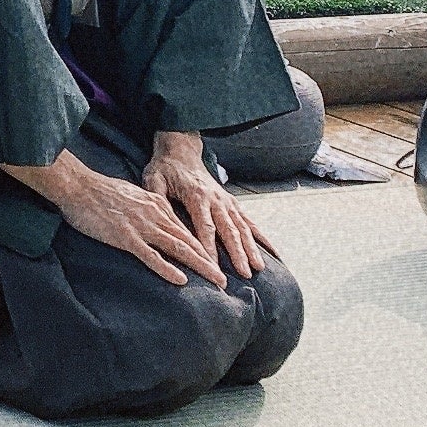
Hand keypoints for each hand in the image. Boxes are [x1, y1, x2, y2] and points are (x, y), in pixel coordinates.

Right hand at [0, 149, 217, 286]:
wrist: (77, 185)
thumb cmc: (98, 191)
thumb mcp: (131, 194)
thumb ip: (146, 207)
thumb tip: (156, 218)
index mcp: (156, 204)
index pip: (185, 229)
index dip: (203, 247)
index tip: (216, 261)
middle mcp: (155, 215)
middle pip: (189, 240)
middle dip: (209, 260)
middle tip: (225, 279)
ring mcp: (142, 226)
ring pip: (178, 248)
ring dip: (200, 266)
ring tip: (216, 281)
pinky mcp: (126, 237)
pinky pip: (151, 256)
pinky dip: (167, 268)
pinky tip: (181, 280)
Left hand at [144, 131, 277, 281]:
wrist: (182, 152)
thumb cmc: (165, 169)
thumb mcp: (154, 179)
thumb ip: (155, 196)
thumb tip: (156, 216)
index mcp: (197, 196)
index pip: (205, 227)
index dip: (210, 248)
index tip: (213, 267)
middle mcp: (216, 200)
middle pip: (229, 230)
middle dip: (237, 253)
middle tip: (244, 274)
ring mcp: (227, 202)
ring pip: (243, 228)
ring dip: (251, 248)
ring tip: (258, 268)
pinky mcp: (232, 203)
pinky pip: (250, 222)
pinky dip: (261, 237)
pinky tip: (272, 253)